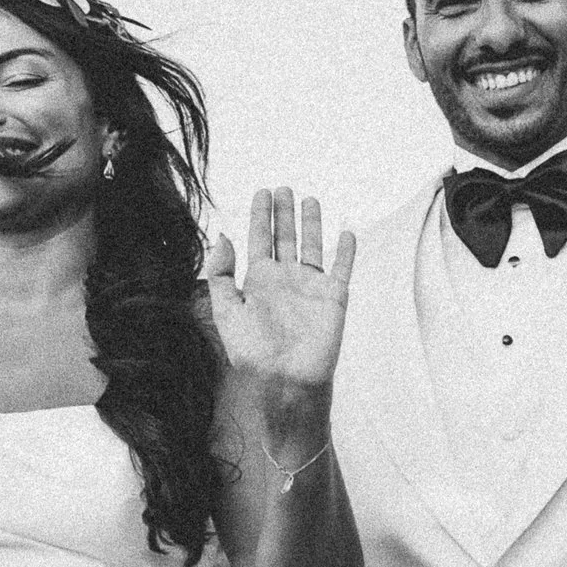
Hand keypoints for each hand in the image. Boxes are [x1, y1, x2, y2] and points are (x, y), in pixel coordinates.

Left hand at [203, 188, 355, 400]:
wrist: (285, 378)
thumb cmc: (253, 352)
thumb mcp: (226, 311)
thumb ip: (220, 274)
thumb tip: (223, 236)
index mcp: (258, 281)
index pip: (260, 239)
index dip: (260, 216)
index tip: (262, 192)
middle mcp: (285, 280)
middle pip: (286, 237)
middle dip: (284, 213)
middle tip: (284, 188)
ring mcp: (310, 287)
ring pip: (312, 246)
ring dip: (312, 224)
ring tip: (310, 200)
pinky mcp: (333, 297)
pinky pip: (341, 269)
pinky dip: (346, 251)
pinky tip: (346, 233)